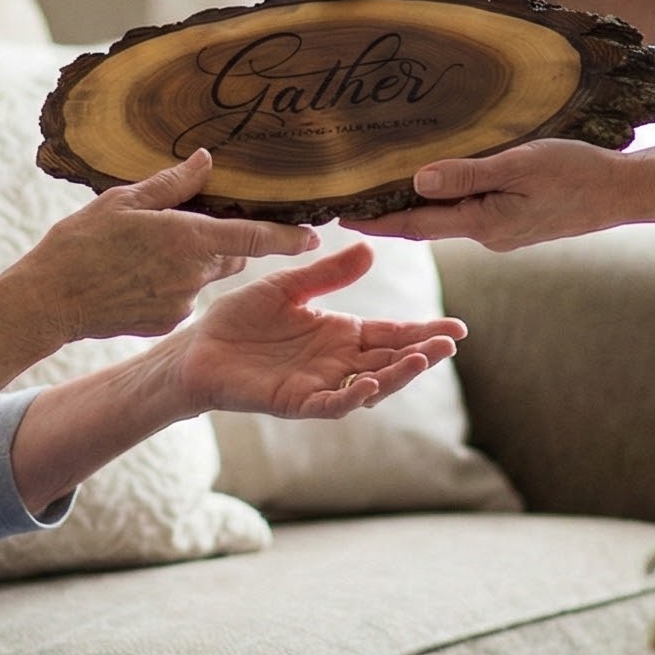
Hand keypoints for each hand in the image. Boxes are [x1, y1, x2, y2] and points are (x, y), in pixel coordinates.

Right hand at [24, 150, 317, 343]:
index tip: (313, 236)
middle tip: (188, 224)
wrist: (48, 301)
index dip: (286, 236)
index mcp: (186, 238)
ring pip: (204, 276)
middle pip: (228, 253)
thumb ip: (171, 183)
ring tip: (146, 253)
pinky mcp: (166, 322)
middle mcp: (192, 274)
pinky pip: (182, 298)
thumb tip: (206, 160)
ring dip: (191, 262)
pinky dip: (170, 286)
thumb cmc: (80, 243)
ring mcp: (180, 303)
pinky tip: (135, 279)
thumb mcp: (123, 200)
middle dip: (221, 239)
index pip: (252, 236)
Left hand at [161, 239, 464, 418]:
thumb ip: (328, 274)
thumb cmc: (239, 319)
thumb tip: (371, 249)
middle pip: (389, 360)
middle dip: (421, 353)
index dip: (423, 332)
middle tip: (451, 343)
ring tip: (421, 360)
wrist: (196, 348)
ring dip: (396, 376)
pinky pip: (329, 404)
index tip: (458, 329)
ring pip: (369, 385)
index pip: (391, 333)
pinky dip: (351, 398)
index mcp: (339, 334)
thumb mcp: (288, 287)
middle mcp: (336, 362)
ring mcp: (318, 384)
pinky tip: (369, 386)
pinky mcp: (294, 402)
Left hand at [351, 139, 649, 253]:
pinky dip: (447, 200)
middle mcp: (489, 234)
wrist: (626, 193)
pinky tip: (437, 183)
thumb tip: (417, 182)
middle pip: (426, 224)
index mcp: (484, 224)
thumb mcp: (521, 164)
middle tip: (348, 197)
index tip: (339, 215)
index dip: (376, 221)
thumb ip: (469, 174)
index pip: (416, 224)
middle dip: (387, 214)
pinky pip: (472, 212)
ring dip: (416, 206)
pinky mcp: (518, 222)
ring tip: (380, 187)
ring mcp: (505, 231)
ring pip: (449, 218)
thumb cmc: (578, 173)